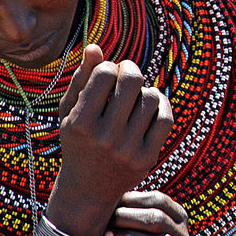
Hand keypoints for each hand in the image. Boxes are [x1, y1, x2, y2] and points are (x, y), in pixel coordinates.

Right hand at [47, 45, 172, 235]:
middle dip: (130, 70)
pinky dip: (161, 105)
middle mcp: (105, 138)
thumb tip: (94, 46)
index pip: (104, 74)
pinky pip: (166, 119)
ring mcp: (128, 150)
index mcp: (81, 123)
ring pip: (152, 97)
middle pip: (132, 81)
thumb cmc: (77, 141)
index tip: (106, 75)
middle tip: (126, 74)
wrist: (88, 189)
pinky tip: (151, 104)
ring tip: (135, 95)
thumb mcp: (70, 111)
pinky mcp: (147, 159)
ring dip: (145, 89)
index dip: (108, 67)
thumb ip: (81, 78)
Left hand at [103, 190, 191, 235]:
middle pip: (158, 219)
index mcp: (177, 216)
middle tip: (105, 221)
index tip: (108, 204)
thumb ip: (132, 215)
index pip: (158, 200)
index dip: (132, 200)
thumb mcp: (144, 230)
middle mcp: (182, 234)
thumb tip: (103, 201)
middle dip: (128, 218)